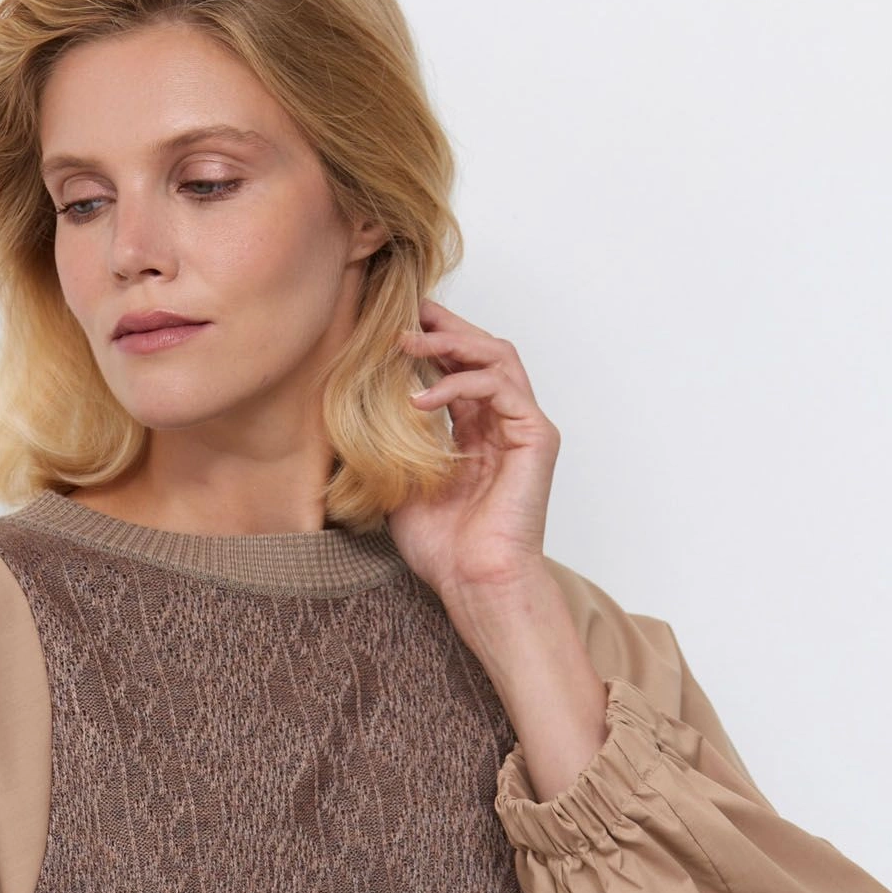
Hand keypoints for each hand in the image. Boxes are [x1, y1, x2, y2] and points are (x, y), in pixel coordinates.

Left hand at [385, 299, 560, 598]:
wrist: (474, 582)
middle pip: (484, 351)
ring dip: (452, 342)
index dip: (434, 341)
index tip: (396, 322)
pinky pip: (499, 388)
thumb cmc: (443, 548)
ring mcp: (523, 428)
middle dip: (446, 326)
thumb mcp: (400, 485)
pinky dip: (459, 383)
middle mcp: (504, 424)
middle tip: (407, 310)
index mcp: (477, 433)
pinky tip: (419, 399)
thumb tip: (355, 412)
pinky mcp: (537, 437)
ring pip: (497, 356)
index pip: (461, 369)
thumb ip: (393, 444)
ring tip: (408, 342)